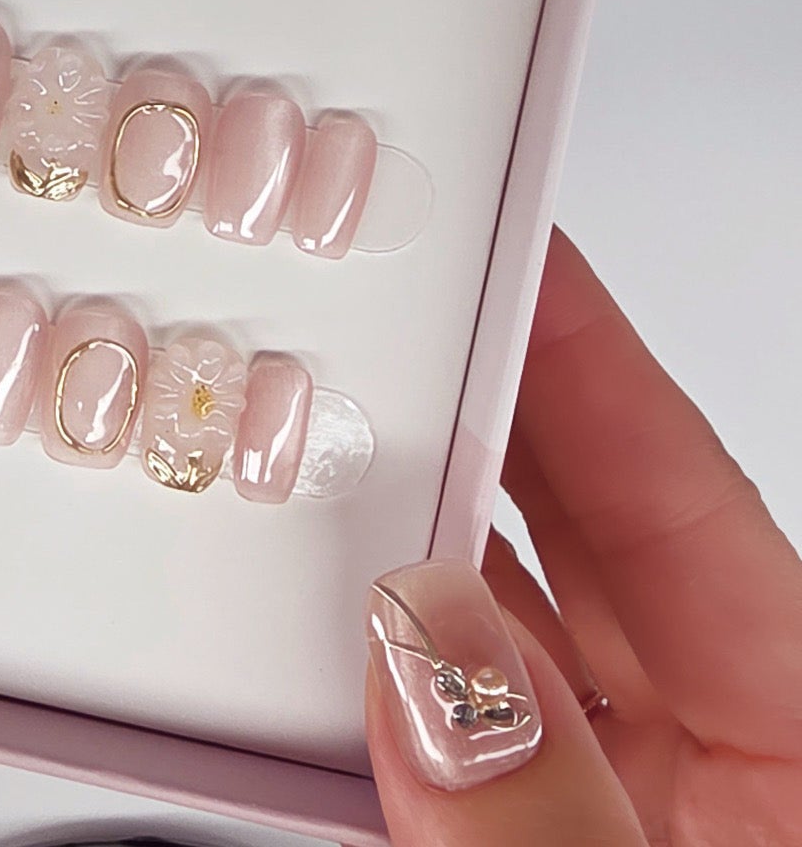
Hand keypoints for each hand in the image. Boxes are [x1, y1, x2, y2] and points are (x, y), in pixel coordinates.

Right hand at [365, 228, 801, 843]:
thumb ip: (551, 819)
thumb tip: (430, 652)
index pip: (692, 513)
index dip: (596, 363)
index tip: (514, 256)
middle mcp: (720, 769)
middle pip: (589, 538)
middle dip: (481, 420)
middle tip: (386, 325)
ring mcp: (620, 805)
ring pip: (505, 625)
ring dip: (409, 546)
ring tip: (325, 464)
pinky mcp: (529, 843)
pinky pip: (452, 720)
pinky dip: (383, 660)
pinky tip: (324, 617)